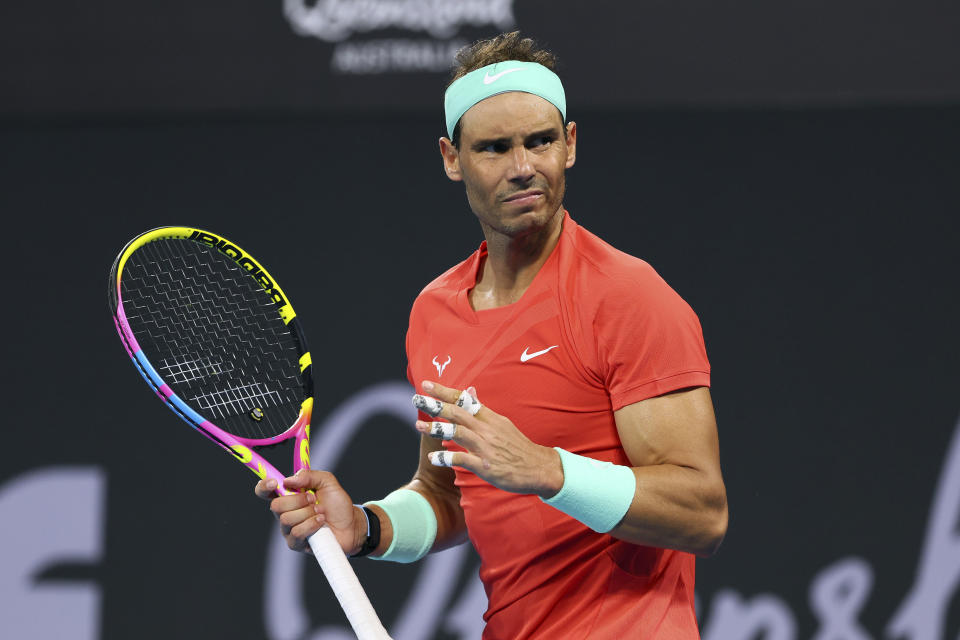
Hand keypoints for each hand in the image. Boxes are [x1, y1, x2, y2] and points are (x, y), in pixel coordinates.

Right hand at [254, 469, 364, 554]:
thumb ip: (309, 476)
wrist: (351, 524)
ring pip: (287, 519)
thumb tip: (289, 480)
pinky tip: (321, 522)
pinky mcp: (296, 544)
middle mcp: (285, 513)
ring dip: (308, 513)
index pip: (265, 491)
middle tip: (313, 499)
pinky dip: (311, 525)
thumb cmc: (337, 504)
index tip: (275, 483)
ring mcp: (289, 529)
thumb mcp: (327, 482)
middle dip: (297, 500)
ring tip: (321, 513)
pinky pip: (296, 533)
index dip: (264, 486)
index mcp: (289, 496)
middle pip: (276, 506)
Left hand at [413, 381, 563, 497]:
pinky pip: (463, 459)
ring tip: (419, 426)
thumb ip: (482, 409)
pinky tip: (434, 458)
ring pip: (458, 433)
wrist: (539, 468)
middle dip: (436, 405)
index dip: (444, 392)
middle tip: (417, 398)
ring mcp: (486, 448)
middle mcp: (486, 429)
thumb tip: (469, 391)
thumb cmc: (518, 446)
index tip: (426, 385)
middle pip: (458, 413)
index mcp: (490, 418)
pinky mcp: (486, 466)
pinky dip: (447, 458)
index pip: (464, 400)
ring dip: (437, 429)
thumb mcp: (502, 424)